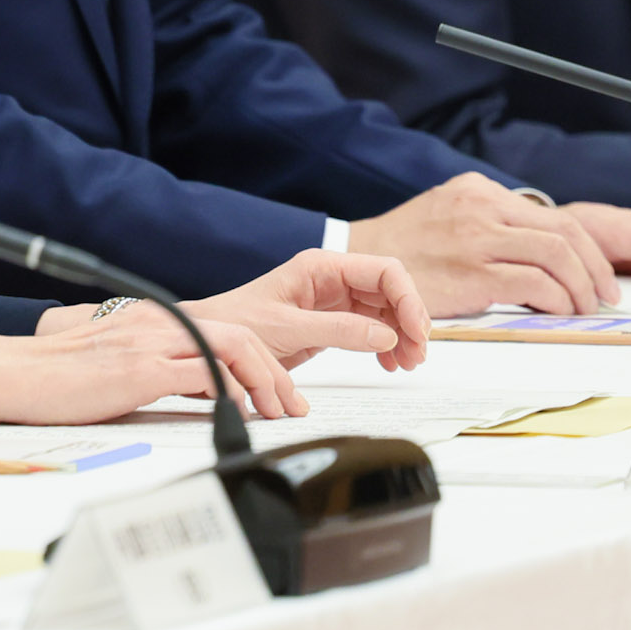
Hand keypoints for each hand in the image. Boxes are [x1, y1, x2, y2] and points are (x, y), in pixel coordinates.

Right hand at [20, 304, 309, 421]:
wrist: (14, 372)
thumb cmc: (56, 377)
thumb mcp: (118, 364)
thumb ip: (158, 370)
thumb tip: (197, 393)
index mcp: (153, 321)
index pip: (226, 331)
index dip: (263, 362)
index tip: (277, 393)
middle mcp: (157, 324)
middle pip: (241, 335)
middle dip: (277, 373)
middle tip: (290, 406)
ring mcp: (150, 344)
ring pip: (232, 348)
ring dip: (264, 382)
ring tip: (275, 412)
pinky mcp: (140, 371)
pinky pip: (203, 375)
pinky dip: (232, 393)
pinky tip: (239, 413)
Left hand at [184, 249, 427, 372]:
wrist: (213, 339)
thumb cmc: (238, 323)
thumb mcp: (287, 328)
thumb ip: (337, 330)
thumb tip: (385, 334)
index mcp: (321, 266)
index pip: (384, 272)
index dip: (408, 299)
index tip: (417, 331)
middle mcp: (332, 278)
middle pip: (391, 291)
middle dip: (409, 321)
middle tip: (416, 355)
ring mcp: (333, 299)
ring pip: (386, 311)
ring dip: (401, 336)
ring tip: (405, 363)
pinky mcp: (331, 321)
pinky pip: (371, 328)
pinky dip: (385, 344)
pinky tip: (388, 362)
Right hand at [348, 171, 617, 316]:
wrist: (356, 260)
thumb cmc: (403, 246)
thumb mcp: (449, 212)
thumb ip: (491, 220)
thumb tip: (540, 248)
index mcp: (480, 190)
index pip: (554, 215)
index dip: (588, 249)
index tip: (598, 273)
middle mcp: (482, 207)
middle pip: (566, 232)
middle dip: (596, 269)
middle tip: (604, 294)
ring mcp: (477, 238)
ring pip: (558, 256)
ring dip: (581, 288)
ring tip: (583, 308)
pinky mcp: (471, 273)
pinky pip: (536, 284)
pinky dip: (557, 301)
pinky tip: (556, 312)